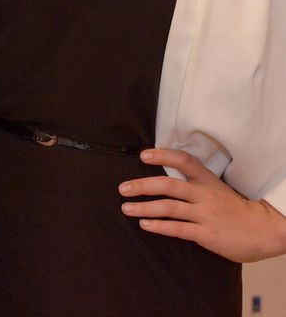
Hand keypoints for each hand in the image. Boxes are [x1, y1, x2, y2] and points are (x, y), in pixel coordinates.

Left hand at [119, 148, 285, 261]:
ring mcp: (205, 214)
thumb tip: (165, 182)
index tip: (144, 155)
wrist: (265, 230)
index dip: (163, 156)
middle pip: (168, 185)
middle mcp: (205, 195)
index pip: (184, 161)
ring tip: (126, 208)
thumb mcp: (218, 190)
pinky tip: (145, 224)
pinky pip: (178, 229)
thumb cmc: (237, 210)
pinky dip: (159, 226)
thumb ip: (195, 185)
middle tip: (123, 188)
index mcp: (208, 181)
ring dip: (144, 207)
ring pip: (168, 207)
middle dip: (142, 185)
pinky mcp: (206, 233)